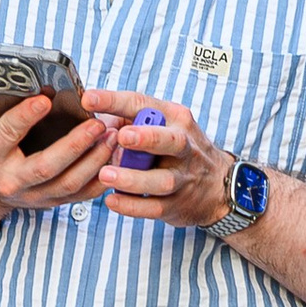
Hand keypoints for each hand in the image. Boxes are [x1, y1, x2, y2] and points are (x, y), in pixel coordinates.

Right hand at [0, 86, 114, 226]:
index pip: (7, 135)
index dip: (26, 117)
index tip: (45, 99)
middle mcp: (11, 181)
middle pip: (45, 166)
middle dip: (74, 144)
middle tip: (97, 122)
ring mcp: (34, 195)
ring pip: (68, 182)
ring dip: (94, 160)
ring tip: (112, 136)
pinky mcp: (53, 202)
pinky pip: (82, 194)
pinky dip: (101, 178)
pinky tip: (115, 156)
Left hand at [84, 90, 231, 230]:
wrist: (217, 186)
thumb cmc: (179, 150)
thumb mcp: (162, 126)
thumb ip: (127, 122)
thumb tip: (93, 124)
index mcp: (175, 119)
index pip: (143, 105)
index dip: (115, 101)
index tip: (89, 99)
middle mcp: (184, 146)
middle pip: (170, 141)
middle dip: (147, 138)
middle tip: (122, 137)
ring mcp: (183, 177)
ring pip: (161, 180)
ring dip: (133, 177)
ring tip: (106, 175)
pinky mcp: (177, 204)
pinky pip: (154, 207)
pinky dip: (132, 206)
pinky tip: (112, 200)